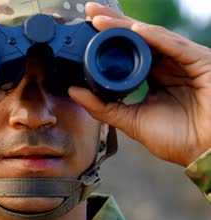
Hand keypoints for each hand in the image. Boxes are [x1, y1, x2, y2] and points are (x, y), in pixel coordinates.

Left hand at [69, 2, 210, 166]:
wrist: (205, 153)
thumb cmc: (177, 138)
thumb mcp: (130, 120)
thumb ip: (102, 107)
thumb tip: (73, 92)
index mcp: (153, 75)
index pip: (128, 50)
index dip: (108, 38)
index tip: (84, 29)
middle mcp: (168, 64)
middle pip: (137, 37)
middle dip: (113, 22)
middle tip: (89, 11)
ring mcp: (184, 60)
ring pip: (152, 36)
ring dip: (126, 26)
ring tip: (102, 20)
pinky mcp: (200, 61)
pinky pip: (175, 45)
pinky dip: (155, 37)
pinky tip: (135, 31)